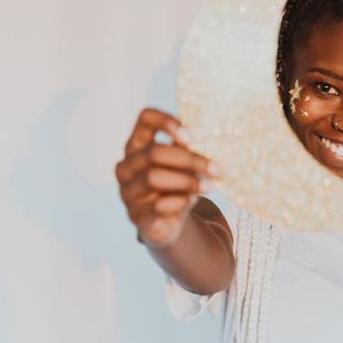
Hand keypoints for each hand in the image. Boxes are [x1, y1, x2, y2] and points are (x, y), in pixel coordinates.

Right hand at [115, 108, 223, 246]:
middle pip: (154, 153)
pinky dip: (179, 202)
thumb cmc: (176, 185)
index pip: (145, 119)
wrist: (167, 222)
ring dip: (187, 182)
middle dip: (189, 160)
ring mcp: (127, 192)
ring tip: (209, 186)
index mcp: (137, 145)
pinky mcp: (135, 216)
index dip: (167, 122)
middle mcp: (126, 166)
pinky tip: (191, 200)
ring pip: (153, 178)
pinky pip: (157, 205)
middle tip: (217, 169)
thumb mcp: (183, 166)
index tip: (191, 138)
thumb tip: (210, 142)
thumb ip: (189, 152)